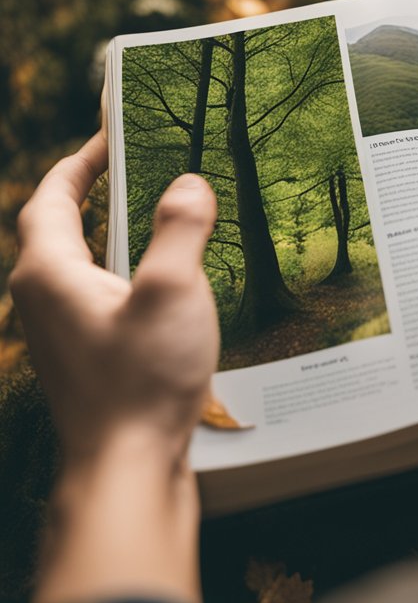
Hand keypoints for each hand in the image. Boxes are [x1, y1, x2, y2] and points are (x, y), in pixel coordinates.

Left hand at [10, 131, 216, 602]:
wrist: (126, 465)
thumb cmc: (142, 381)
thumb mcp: (173, 291)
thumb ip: (181, 229)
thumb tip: (189, 184)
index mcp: (50, 273)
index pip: (52, 199)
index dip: (79, 163)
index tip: (108, 137)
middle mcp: (43, 300)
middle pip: (57, 230)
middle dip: (91, 196)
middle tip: (132, 170)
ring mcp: (61, 333)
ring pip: (76, 267)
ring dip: (107, 237)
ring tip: (151, 220)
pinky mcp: (85, 359)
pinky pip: (95, 299)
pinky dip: (120, 275)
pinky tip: (160, 287)